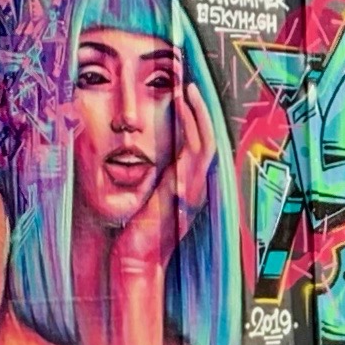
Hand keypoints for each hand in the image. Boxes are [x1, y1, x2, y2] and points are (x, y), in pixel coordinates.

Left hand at [116, 83, 216, 276]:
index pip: (198, 148)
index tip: (184, 99)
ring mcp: (195, 188)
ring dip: (198, 112)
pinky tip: (180, 108)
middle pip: (208, 139)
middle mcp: (196, 187)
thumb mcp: (146, 201)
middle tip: (190, 85)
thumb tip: (137, 160)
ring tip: (188, 89)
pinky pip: (196, 150)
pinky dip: (191, 125)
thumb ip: (150, 182)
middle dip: (201, 111)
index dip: (196, 122)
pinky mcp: (186, 188)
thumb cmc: (135, 235)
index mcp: (189, 189)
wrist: (138, 259)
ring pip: (206, 141)